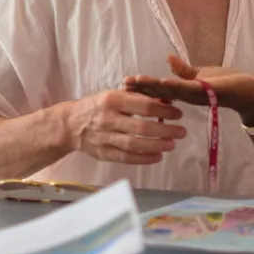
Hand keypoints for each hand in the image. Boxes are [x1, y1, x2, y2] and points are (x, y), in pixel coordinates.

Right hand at [64, 89, 186, 164]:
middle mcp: (108, 119)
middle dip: (165, 131)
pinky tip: (157, 157)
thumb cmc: (98, 106)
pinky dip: (143, 159)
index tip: (178, 114)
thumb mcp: (115, 95)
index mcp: (112, 100)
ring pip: (134, 145)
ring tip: (172, 145)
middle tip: (181, 132)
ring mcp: (105, 138)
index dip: (163, 111)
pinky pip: (126, 158)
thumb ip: (137, 98)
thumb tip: (166, 102)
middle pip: (141, 127)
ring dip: (157, 146)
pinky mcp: (103, 153)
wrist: (71, 124)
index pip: (143, 106)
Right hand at [122, 54, 253, 126]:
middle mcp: (187, 95)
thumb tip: (168, 59)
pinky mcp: (208, 91)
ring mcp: (197, 95)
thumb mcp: (200, 76)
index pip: (159, 88)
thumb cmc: (226, 84)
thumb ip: (184, 71)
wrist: (249, 92)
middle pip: (160, 91)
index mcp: (184, 91)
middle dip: (141, 87)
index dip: (142, 85)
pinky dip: (175, 86)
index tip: (124, 82)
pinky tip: (163, 82)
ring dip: (153, 87)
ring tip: (136, 81)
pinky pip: (189, 89)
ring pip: (171, 91)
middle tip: (122, 84)